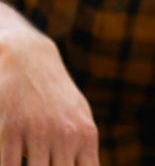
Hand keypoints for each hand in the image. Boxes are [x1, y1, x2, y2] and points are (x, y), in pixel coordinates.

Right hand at [0, 5, 98, 165]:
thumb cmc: (57, 95)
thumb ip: (84, 148)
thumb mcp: (79, 117)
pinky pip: (8, 165)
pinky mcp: (9, 129)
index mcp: (86, 134)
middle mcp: (65, 134)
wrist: (30, 59)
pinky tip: (10, 161)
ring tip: (29, 160)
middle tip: (44, 164)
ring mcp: (37, 132)